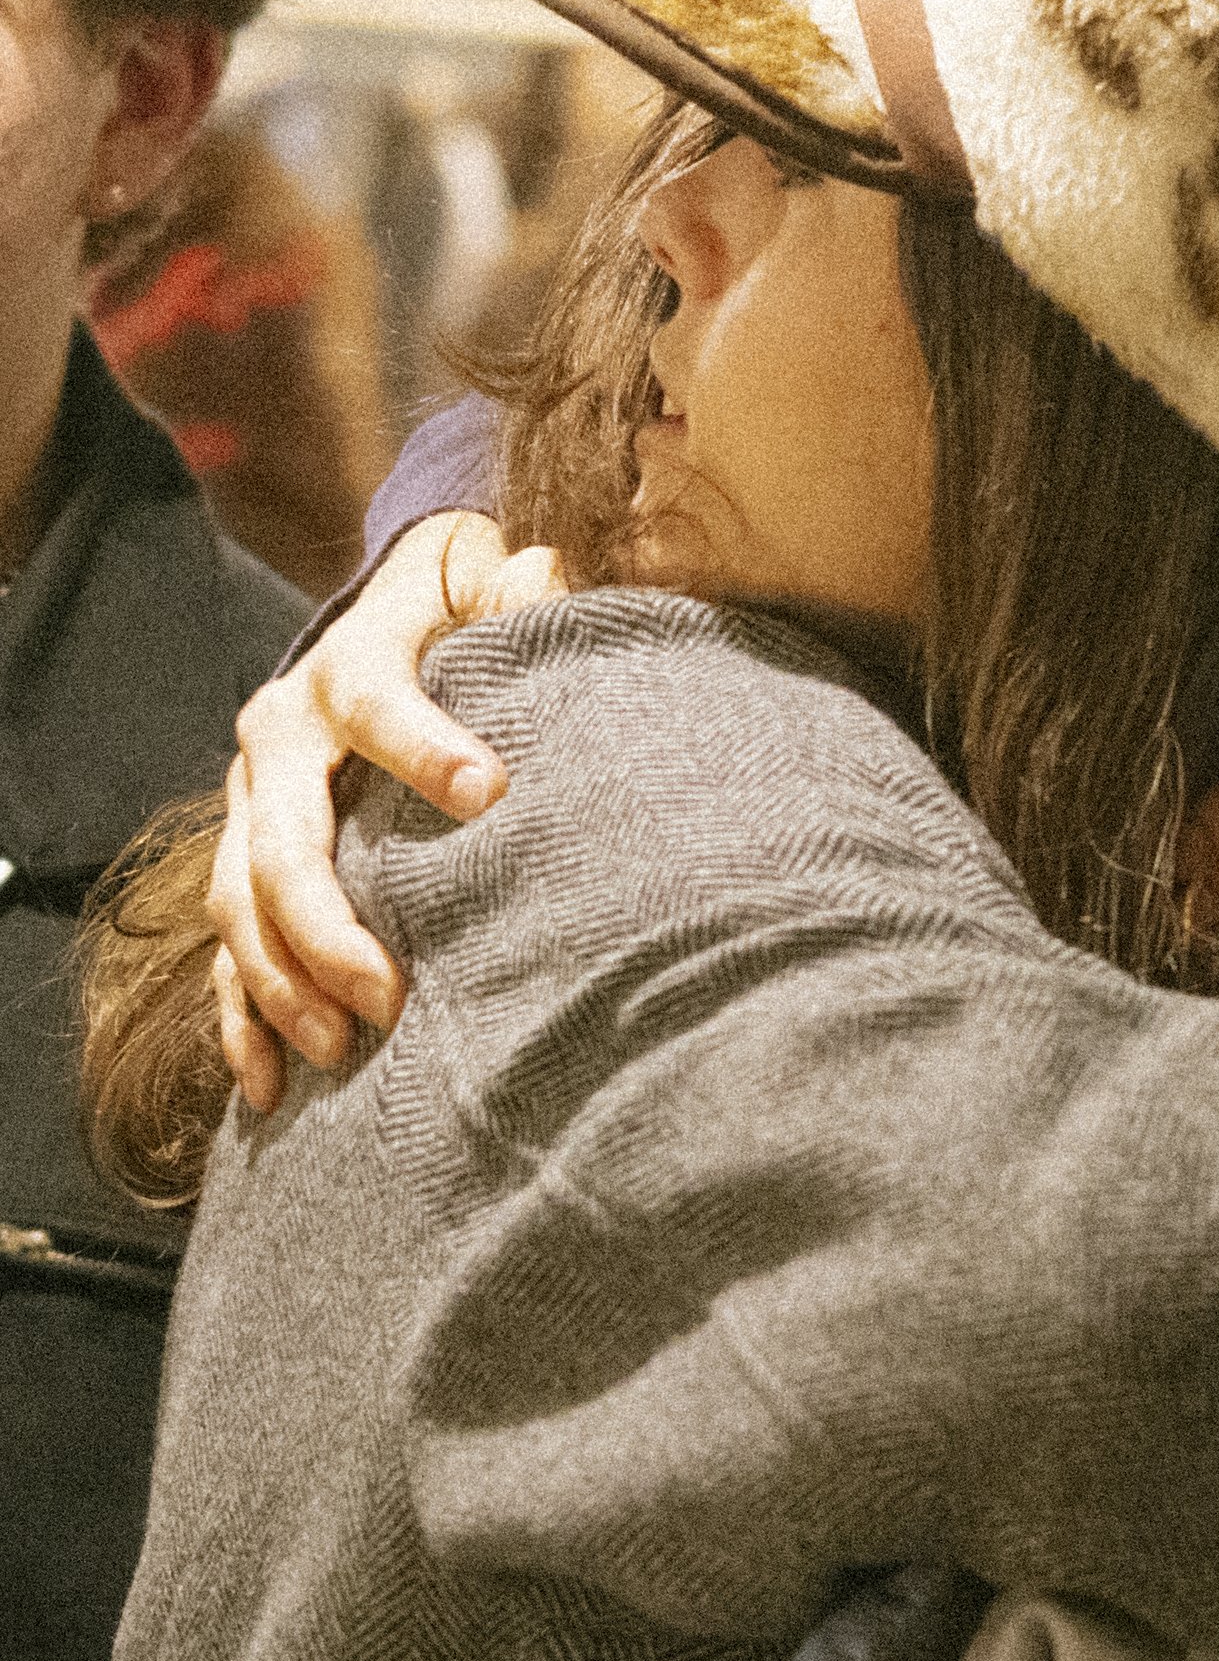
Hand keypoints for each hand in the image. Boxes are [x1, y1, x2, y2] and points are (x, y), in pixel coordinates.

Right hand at [208, 516, 563, 1111]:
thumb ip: (520, 587)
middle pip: (282, 841)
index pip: (376, 703)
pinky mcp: (248, 864)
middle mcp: (280, 738)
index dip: (427, 747)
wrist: (396, 616)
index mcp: (347, 666)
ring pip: (241, 904)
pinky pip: (229, 951)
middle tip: (389, 997)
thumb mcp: (489, 579)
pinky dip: (244, 1021)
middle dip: (328, 927)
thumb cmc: (462, 612)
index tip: (492, 796)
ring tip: (341, 1050)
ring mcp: (253, 808)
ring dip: (282, 984)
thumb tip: (547, 574)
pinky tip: (273, 1086)